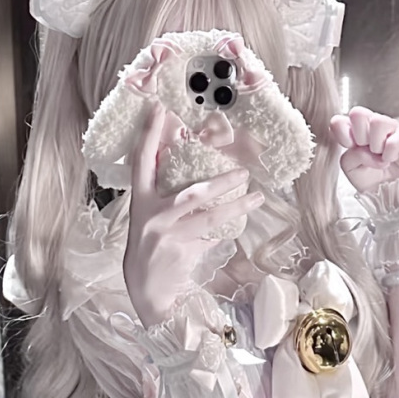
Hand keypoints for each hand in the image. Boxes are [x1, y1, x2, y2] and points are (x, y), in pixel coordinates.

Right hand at [124, 102, 264, 327]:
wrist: (146, 288)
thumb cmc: (150, 247)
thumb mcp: (149, 217)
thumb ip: (166, 196)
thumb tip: (198, 173)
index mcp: (139, 200)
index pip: (141, 160)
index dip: (149, 134)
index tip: (158, 109)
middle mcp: (151, 215)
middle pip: (191, 193)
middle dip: (221, 182)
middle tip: (245, 172)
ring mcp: (168, 234)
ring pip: (210, 217)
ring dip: (237, 206)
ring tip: (258, 197)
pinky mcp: (183, 251)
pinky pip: (213, 236)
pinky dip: (228, 229)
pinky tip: (242, 222)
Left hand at [330, 106, 398, 193]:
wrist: (390, 192)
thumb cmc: (370, 177)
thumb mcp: (351, 169)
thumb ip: (349, 156)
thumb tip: (364, 148)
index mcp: (354, 130)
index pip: (339, 120)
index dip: (341, 134)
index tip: (349, 147)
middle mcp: (371, 124)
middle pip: (358, 113)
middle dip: (359, 136)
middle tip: (367, 150)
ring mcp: (390, 127)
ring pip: (378, 121)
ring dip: (376, 145)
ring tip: (380, 156)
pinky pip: (394, 141)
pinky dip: (389, 155)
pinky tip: (390, 159)